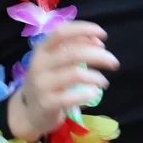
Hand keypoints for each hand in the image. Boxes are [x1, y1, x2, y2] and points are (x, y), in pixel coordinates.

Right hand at [7, 21, 118, 142]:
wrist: (29, 112)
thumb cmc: (47, 81)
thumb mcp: (54, 62)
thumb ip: (73, 48)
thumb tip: (98, 41)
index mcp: (42, 49)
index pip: (62, 32)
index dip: (84, 30)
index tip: (103, 35)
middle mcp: (39, 64)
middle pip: (74, 53)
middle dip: (99, 56)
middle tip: (114, 62)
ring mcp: (42, 84)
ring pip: (76, 74)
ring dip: (96, 77)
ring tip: (104, 82)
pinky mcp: (47, 103)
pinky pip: (72, 97)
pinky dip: (88, 94)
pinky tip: (94, 94)